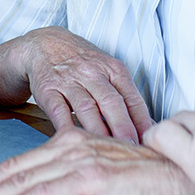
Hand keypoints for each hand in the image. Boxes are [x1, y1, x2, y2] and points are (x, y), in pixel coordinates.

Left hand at [0, 127, 194, 194]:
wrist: (185, 171)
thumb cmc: (148, 177)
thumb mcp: (103, 173)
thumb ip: (74, 177)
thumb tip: (46, 192)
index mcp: (69, 142)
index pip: (19, 163)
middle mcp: (70, 146)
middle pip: (13, 170)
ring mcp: (80, 161)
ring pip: (23, 182)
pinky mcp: (92, 179)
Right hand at [10, 27, 154, 140]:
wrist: (45, 44)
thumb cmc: (82, 63)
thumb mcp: (109, 71)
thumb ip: (126, 97)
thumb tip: (148, 128)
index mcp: (113, 69)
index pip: (132, 98)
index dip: (142, 122)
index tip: (149, 141)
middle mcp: (92, 73)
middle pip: (111, 103)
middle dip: (123, 128)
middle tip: (132, 148)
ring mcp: (69, 81)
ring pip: (87, 109)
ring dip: (99, 131)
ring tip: (108, 150)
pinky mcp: (48, 90)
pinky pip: (59, 111)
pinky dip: (67, 128)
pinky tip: (76, 141)